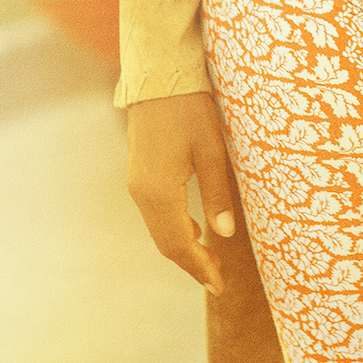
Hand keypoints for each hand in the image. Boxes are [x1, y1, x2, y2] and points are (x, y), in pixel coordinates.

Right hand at [126, 91, 234, 294]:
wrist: (159, 76)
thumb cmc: (190, 108)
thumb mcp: (212, 150)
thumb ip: (217, 194)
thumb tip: (225, 234)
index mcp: (159, 191)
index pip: (179, 244)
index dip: (199, 268)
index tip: (219, 286)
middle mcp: (141, 192)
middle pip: (165, 242)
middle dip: (192, 263)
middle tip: (218, 279)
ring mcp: (137, 183)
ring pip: (158, 229)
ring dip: (183, 247)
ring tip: (211, 258)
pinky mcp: (139, 173)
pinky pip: (154, 213)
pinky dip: (173, 228)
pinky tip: (194, 228)